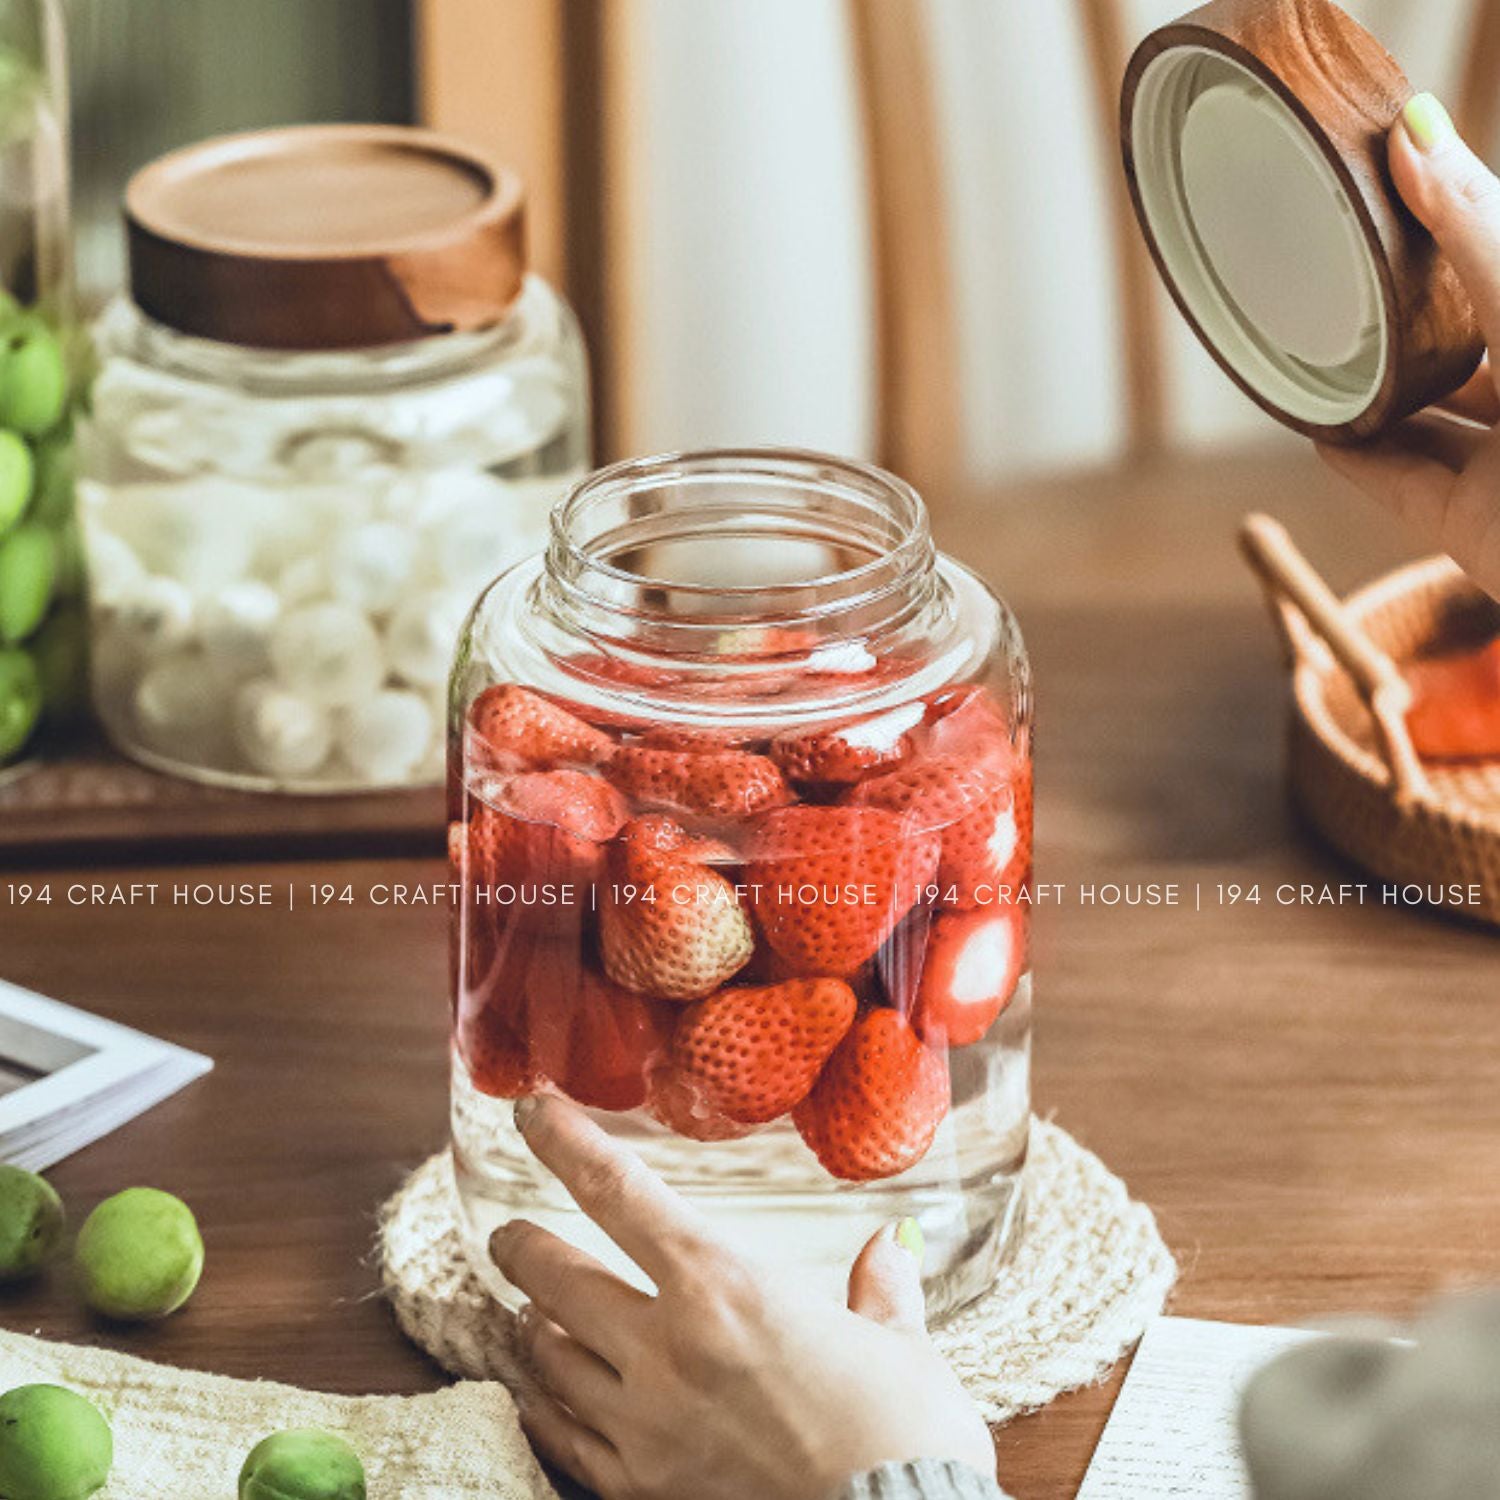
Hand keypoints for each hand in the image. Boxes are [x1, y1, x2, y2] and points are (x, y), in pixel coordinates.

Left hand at [490, 1094, 994, 1499]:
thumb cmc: (907, 1434)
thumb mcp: (902, 1345)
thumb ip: (882, 1290)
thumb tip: (890, 1247)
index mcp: (725, 1286)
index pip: (617, 1192)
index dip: (564, 1143)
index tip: (533, 1112)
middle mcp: (668, 1347)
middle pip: (556, 1277)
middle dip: (522, 1247)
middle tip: (507, 1232)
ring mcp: (646, 1424)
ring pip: (551, 1357)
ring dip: (533, 1324)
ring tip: (528, 1310)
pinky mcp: (642, 1489)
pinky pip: (563, 1438)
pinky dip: (544, 1407)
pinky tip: (539, 1395)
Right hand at [1317, 92, 1499, 598]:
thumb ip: (1476, 229)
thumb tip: (1415, 130)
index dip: (1463, 224)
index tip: (1402, 182)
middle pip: (1478, 343)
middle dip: (1417, 310)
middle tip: (1350, 268)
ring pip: (1438, 416)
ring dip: (1379, 388)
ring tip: (1318, 350)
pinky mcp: (1474, 528)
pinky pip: (1403, 485)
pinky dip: (1358, 456)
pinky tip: (1317, 427)